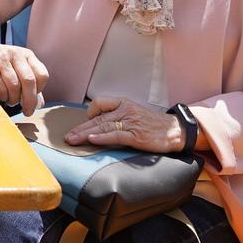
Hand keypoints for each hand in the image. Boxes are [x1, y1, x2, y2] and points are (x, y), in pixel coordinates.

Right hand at [0, 40, 50, 113]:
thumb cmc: (1, 62)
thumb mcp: (18, 67)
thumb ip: (30, 84)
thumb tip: (39, 104)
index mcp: (27, 55)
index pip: (42, 75)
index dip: (40, 90)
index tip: (34, 98)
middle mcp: (16, 55)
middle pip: (29, 81)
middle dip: (29, 100)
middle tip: (27, 111)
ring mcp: (2, 60)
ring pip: (14, 86)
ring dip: (14, 99)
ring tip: (12, 102)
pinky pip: (0, 87)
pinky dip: (3, 96)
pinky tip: (3, 97)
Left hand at [65, 94, 185, 151]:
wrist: (175, 131)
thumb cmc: (153, 124)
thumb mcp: (134, 114)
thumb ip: (118, 116)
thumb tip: (99, 125)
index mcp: (124, 103)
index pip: (100, 102)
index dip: (90, 112)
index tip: (85, 123)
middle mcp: (125, 110)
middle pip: (97, 118)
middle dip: (80, 128)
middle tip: (67, 137)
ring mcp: (130, 123)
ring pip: (103, 127)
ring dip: (85, 135)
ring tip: (72, 140)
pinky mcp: (136, 136)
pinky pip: (116, 135)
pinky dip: (102, 138)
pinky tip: (92, 140)